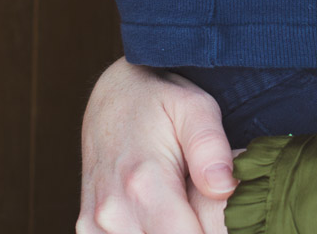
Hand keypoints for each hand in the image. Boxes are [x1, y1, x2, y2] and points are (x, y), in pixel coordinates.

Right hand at [78, 58, 236, 233]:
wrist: (111, 95)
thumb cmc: (160, 101)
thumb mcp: (194, 107)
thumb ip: (209, 146)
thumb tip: (225, 188)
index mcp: (143, 183)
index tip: (228, 221)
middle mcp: (113, 211)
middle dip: (195, 233)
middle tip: (205, 211)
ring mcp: (95, 224)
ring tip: (184, 211)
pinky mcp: (88, 229)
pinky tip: (160, 218)